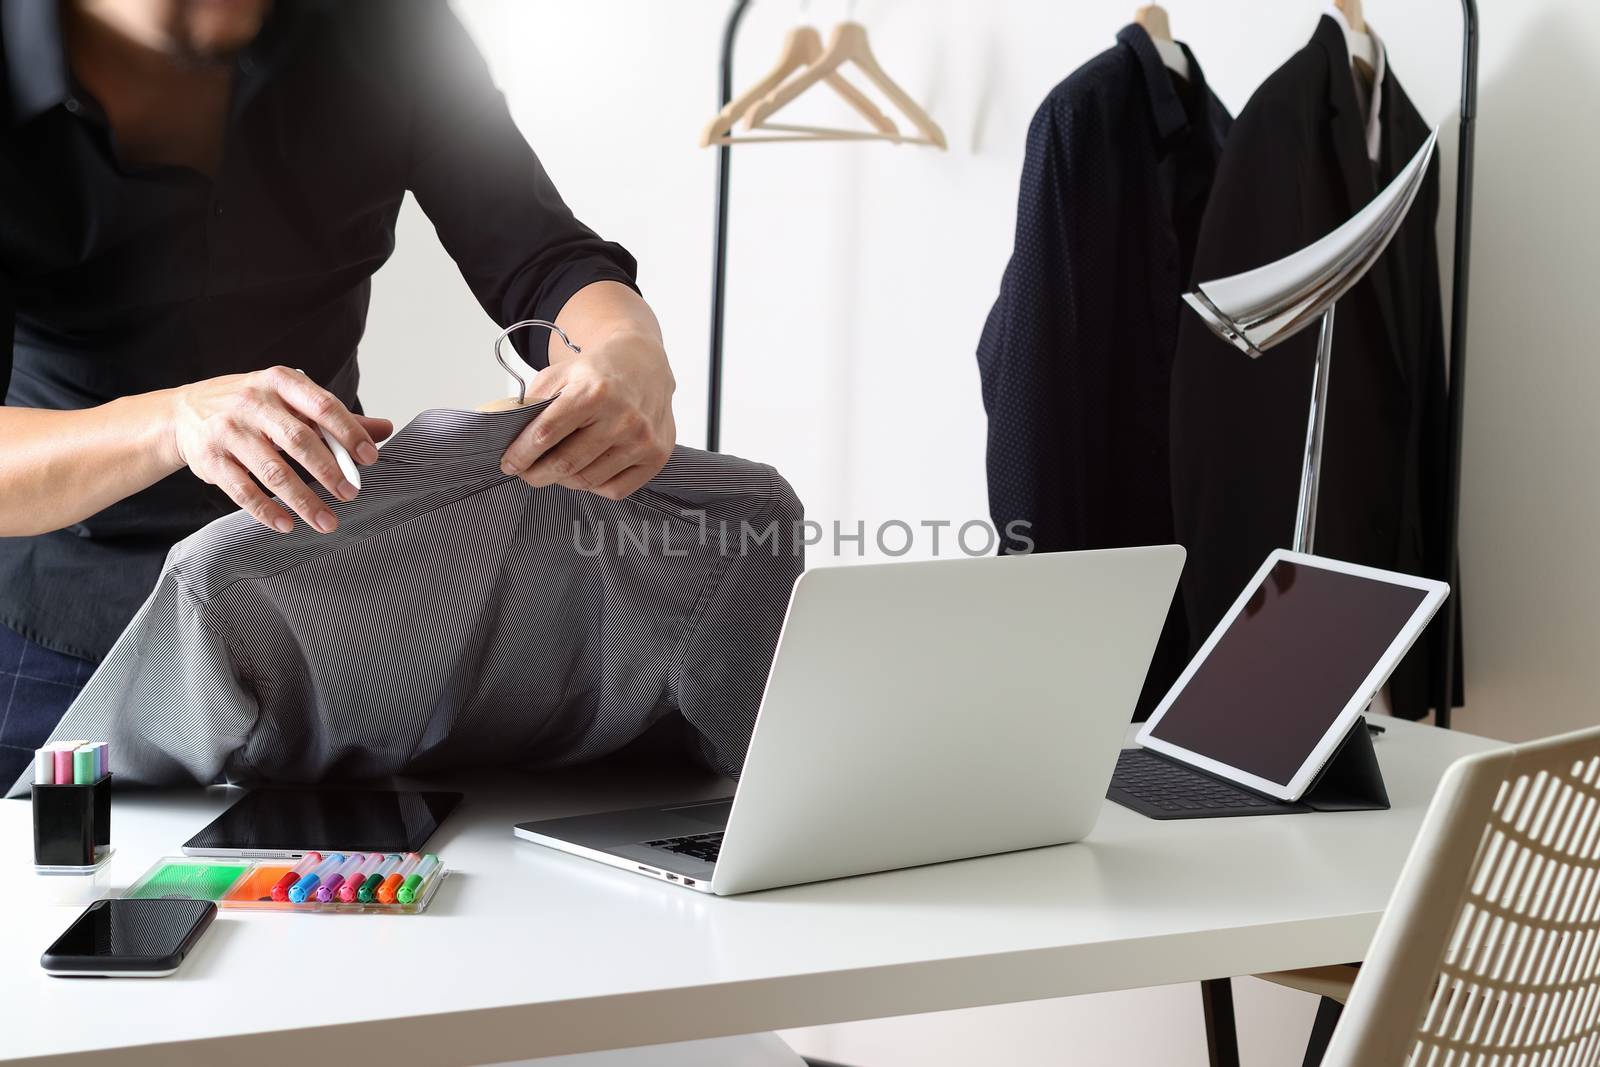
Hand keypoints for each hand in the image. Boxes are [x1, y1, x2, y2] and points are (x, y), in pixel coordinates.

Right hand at [166, 366, 393, 533]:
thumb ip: (336, 418)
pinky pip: (242, 490)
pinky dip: (266, 511)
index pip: (322, 405)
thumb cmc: (253, 407)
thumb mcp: (291, 401)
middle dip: (329, 471)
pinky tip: (287, 525)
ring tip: (328, 521)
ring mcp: (228, 430)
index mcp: (280, 381)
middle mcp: (253, 402)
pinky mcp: (210, 459)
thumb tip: (386, 428)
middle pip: (298, 440)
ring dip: (303, 501)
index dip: (349, 432)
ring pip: (272, 470)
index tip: (369, 458)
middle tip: (351, 494)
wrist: (184, 413)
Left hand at [500, 330, 674, 499]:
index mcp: (593, 392)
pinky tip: (587, 471)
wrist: (644, 364)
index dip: (521, 454)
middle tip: (526, 473)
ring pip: (587, 480)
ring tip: (556, 468)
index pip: (546, 434)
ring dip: (564, 480)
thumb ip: (533, 403)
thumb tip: (508, 436)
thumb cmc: (598, 373)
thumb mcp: (560, 374)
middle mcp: (622, 417)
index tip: (509, 464)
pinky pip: (614, 490)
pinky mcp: (656, 456)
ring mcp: (642, 439)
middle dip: (536, 474)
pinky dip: (593, 486)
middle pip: (565, 464)